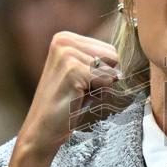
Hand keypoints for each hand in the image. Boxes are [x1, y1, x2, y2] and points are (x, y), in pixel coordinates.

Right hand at [16, 32, 118, 165]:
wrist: (43, 129)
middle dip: (103, 77)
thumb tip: (124, 58)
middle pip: (112, 56)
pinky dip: (97, 94)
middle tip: (81, 90)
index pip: (109, 49)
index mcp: (65, 38)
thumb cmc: (66, 103)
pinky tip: (77, 98)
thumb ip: (99, 60)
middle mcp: (63, 40)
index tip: (82, 83)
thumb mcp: (83, 74)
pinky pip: (106, 79)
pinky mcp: (71, 69)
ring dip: (99, 87)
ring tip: (78, 94)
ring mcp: (66, 53)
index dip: (103, 72)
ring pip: (110, 68)